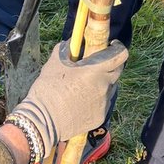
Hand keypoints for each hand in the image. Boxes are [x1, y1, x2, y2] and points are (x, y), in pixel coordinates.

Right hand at [5, 40, 127, 163]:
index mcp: (96, 71)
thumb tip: (73, 42)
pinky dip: (95, 101)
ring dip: (101, 85)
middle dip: (108, 67)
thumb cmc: (48, 89)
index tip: (111, 46)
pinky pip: (102, 104)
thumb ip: (67, 49)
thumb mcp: (54, 62)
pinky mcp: (100, 117)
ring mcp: (103, 104)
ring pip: (109, 89)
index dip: (117, 49)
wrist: (43, 121)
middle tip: (94, 67)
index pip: (120, 55)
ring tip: (83, 88)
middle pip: (116, 72)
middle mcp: (104, 87)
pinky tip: (80, 102)